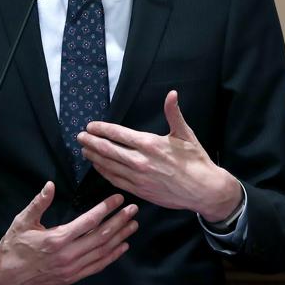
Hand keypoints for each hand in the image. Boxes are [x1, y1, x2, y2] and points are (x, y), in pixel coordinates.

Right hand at [0, 181, 137, 284]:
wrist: (4, 275)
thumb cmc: (13, 245)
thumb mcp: (22, 220)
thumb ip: (39, 203)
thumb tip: (50, 185)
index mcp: (57, 239)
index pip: (88, 221)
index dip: (106, 209)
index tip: (118, 199)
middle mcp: (68, 256)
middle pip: (101, 237)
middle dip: (119, 221)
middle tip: (133, 209)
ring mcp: (71, 269)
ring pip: (102, 252)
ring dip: (120, 238)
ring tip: (133, 225)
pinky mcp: (71, 278)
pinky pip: (97, 266)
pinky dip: (111, 256)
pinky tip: (122, 246)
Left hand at [77, 90, 241, 221]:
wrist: (203, 190)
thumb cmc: (195, 160)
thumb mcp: (185, 134)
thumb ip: (174, 113)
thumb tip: (171, 93)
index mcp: (149, 144)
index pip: (118, 134)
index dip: (101, 129)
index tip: (90, 126)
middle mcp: (140, 161)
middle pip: (108, 150)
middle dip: (91, 142)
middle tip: (80, 137)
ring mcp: (138, 178)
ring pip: (109, 166)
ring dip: (94, 157)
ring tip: (84, 151)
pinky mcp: (140, 191)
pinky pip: (116, 180)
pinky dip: (104, 172)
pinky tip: (98, 167)